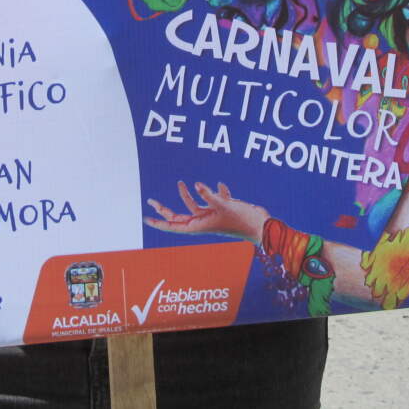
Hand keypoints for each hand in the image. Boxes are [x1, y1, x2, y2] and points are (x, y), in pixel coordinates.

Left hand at [144, 181, 268, 243]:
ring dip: (188, 195)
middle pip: (179, 216)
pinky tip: (219, 184)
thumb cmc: (243, 220)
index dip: (159, 221)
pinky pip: (213, 201)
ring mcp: (213, 217)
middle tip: (151, 201)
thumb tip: (196, 185)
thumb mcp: (224, 206)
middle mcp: (204, 222)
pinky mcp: (223, 211)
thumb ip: (209, 195)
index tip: (146, 218)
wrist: (263, 226)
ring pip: (194, 207)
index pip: (174, 225)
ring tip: (182, 182)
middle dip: (165, 209)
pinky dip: (213, 192)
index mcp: (200, 225)